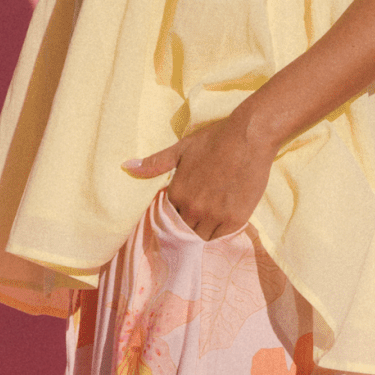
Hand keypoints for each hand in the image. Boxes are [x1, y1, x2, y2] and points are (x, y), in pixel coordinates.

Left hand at [125, 110, 275, 240]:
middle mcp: (193, 209)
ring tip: (208, 222)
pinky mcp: (235, 219)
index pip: (168, 218)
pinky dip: (219, 232)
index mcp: (178, 194)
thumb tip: (126, 166)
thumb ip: (155, 163)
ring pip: (201, 237)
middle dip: (187, 227)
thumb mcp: (181, 149)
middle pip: (184, 231)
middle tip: (195, 220)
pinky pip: (221, 237)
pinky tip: (221, 222)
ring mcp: (215, 216)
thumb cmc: (214, 140)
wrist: (248, 137)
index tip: (181, 213)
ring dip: (202, 232)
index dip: (173, 216)